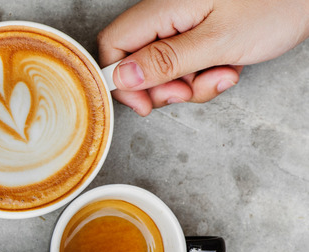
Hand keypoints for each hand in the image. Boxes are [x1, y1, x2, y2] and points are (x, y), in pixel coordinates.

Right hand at [98, 0, 308, 114]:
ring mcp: (184, 24)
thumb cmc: (276, 4)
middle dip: (162, 87)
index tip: (145, 103)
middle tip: (189, 90)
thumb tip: (122, 77)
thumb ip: (166, 61)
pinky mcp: (200, 34)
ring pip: (164, 69)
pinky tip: (228, 68)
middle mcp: (167, 14)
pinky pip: (188, 65)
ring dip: (190, 85)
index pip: (114, 44)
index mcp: (162, 8)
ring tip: (222, 74)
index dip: (121, 80)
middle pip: (136, 61)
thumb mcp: (218, 41)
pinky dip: (205, 76)